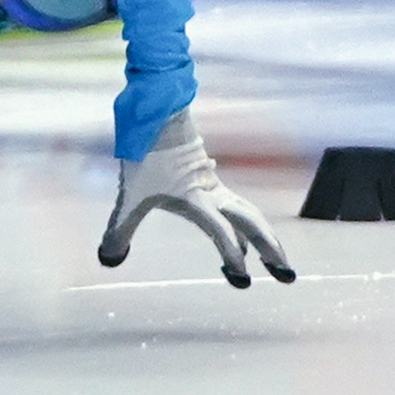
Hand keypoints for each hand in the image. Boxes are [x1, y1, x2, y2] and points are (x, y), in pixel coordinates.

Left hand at [99, 112, 296, 287]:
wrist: (158, 115)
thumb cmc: (144, 155)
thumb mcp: (128, 196)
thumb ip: (118, 230)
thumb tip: (108, 259)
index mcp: (196, 199)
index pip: (221, 231)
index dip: (232, 255)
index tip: (242, 279)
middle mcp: (213, 193)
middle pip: (252, 223)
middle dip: (271, 250)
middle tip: (286, 277)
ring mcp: (216, 186)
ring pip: (250, 215)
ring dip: (267, 238)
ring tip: (277, 261)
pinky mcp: (212, 181)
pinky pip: (239, 207)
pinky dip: (249, 225)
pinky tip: (247, 238)